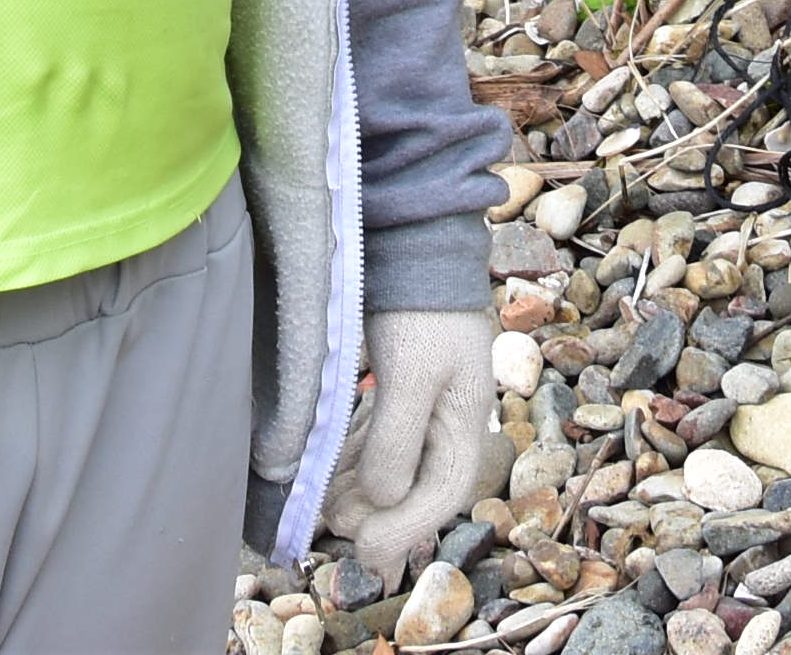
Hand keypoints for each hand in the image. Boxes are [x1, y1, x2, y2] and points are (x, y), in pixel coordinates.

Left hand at [319, 304, 503, 581]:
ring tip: (324, 508)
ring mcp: (425, 404)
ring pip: (396, 467)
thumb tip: (383, 501)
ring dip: (362, 493)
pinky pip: (381, 441)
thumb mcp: (411, 373)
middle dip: (376, 516)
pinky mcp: (400, 388)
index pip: (442, 494)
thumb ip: (397, 440)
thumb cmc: (420, 307)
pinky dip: (357, 463)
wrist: (413, 243)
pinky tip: (332, 474)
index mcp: (465, 420)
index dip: (405, 529)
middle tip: (332, 526)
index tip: (364, 548)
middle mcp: (449, 419)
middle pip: (417, 487)